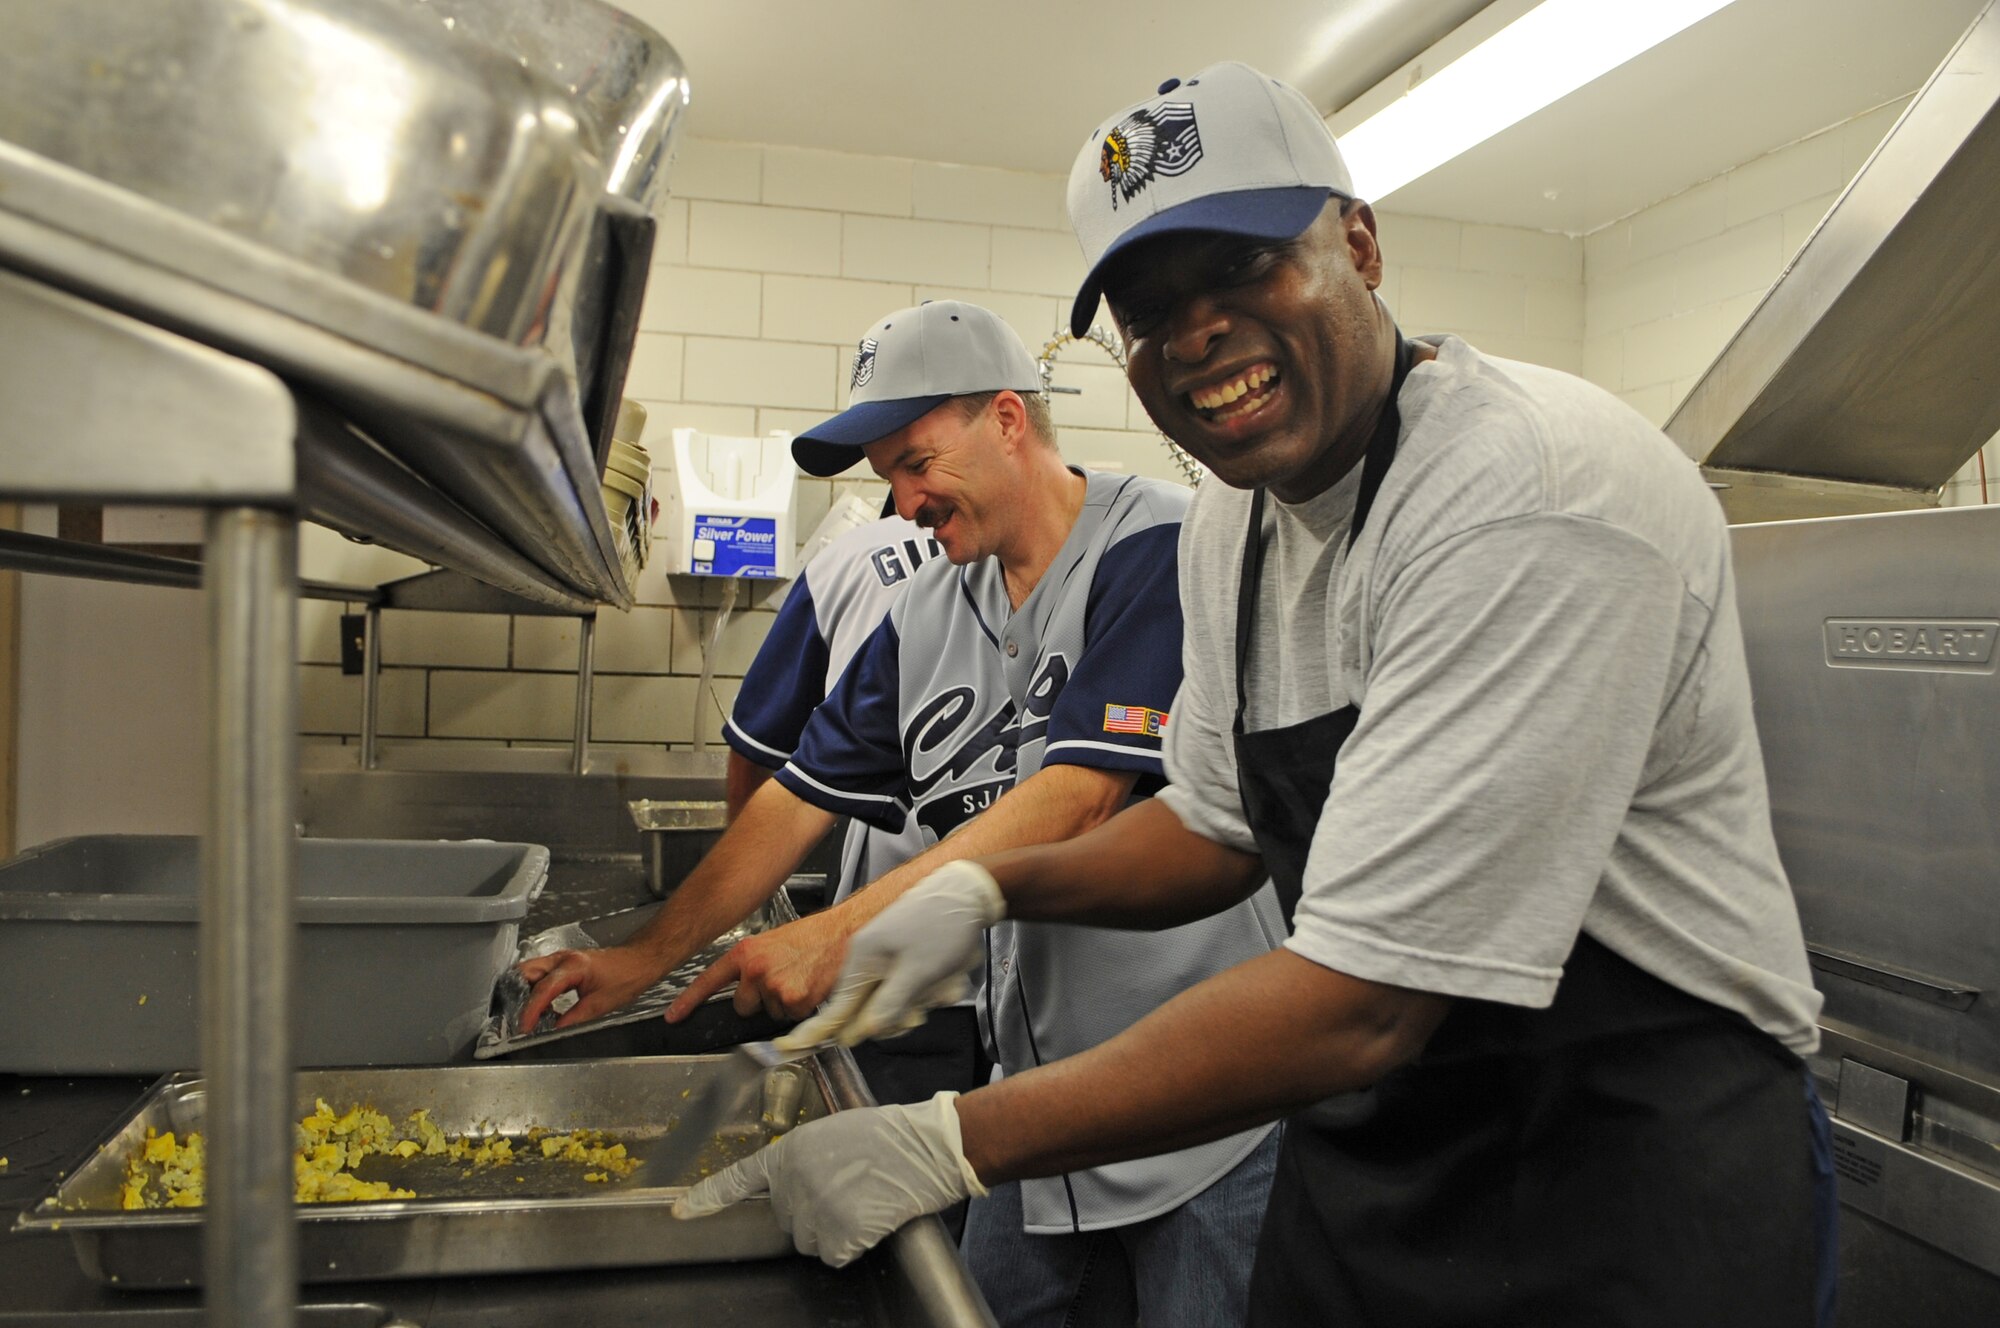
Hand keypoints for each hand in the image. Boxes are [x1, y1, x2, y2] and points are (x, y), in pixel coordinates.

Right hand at [512, 945, 665, 1032]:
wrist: (640, 961)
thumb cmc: (627, 977)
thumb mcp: (600, 1004)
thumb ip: (573, 1018)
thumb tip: (553, 1030)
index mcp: (573, 966)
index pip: (542, 990)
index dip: (530, 1011)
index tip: (523, 1027)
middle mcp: (563, 958)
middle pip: (526, 972)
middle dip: (517, 995)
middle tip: (518, 1018)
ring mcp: (562, 958)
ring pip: (531, 971)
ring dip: (525, 992)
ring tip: (529, 1014)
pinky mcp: (564, 963)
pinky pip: (541, 974)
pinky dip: (536, 989)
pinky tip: (543, 1006)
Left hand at [664, 912, 849, 1023]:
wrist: (843, 934)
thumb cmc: (812, 937)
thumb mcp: (773, 944)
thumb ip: (753, 966)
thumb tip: (743, 991)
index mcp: (746, 953)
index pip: (710, 980)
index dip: (689, 1001)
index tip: (673, 1017)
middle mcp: (755, 970)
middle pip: (743, 1006)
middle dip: (761, 1000)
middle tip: (784, 979)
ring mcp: (773, 987)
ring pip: (770, 1013)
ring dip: (785, 1003)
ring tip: (801, 978)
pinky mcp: (793, 1001)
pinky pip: (791, 1018)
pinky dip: (802, 1008)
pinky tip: (811, 986)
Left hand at [672, 1092, 985, 1266]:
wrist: (925, 1146)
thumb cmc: (888, 1135)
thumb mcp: (833, 1133)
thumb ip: (804, 1158)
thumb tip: (796, 1185)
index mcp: (789, 1150)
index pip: (738, 1178)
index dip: (707, 1197)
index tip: (679, 1211)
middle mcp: (794, 1181)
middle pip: (786, 1218)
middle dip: (812, 1211)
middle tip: (847, 1188)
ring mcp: (816, 1208)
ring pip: (808, 1240)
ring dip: (832, 1230)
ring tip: (862, 1200)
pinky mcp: (840, 1232)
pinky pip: (835, 1254)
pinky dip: (853, 1245)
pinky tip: (871, 1218)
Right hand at [783, 860, 1003, 1049]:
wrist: (970, 891)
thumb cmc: (943, 926)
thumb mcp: (918, 973)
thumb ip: (888, 1006)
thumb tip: (860, 1034)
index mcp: (862, 960)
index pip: (834, 1009)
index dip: (813, 1033)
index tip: (785, 1048)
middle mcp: (868, 959)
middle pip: (870, 1011)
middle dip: (900, 1014)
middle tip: (923, 1004)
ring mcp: (887, 958)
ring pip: (896, 1001)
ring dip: (923, 998)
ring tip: (943, 979)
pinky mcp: (905, 957)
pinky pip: (912, 988)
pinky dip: (932, 987)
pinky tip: (948, 974)